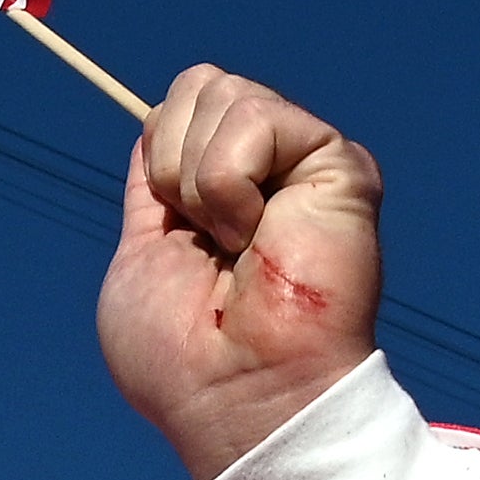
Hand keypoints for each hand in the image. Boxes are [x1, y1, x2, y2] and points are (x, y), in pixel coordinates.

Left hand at [101, 66, 383, 479]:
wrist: (237, 396)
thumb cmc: (184, 360)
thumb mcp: (140, 258)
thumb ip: (151, 191)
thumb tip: (150, 126)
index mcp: (221, 189)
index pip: (176, 106)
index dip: (158, 154)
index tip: (173, 230)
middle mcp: (269, 169)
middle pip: (199, 83)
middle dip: (172, 162)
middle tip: (204, 240)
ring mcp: (305, 163)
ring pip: (224, 91)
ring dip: (200, 180)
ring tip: (234, 244)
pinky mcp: (339, 164)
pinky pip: (256, 118)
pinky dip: (229, 181)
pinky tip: (257, 236)